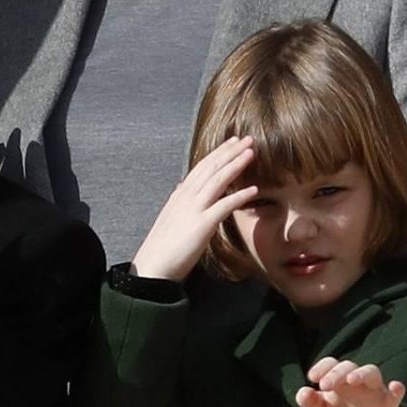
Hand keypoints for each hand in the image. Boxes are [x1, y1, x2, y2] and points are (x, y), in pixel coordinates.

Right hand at [133, 136, 260, 281]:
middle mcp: (186, 196)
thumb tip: (183, 187)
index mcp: (180, 194)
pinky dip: (239, 196)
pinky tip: (254, 189)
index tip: (232, 142)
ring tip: (252, 152)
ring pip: (217, 180)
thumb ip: (179, 200)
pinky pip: (223, 206)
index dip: (218, 153)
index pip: (202, 167)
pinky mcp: (201, 225)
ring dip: (236, 164)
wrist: (152, 267)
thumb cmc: (163, 247)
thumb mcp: (171, 216)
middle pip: (211, 168)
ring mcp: (193, 209)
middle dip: (230, 151)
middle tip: (247, 139)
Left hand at [297, 357, 405, 406]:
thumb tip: (301, 392)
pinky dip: (396, 390)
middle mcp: (356, 379)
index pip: (331, 364)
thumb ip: (311, 402)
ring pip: (371, 372)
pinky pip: (394, 394)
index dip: (322, 367)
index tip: (312, 378)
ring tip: (352, 380)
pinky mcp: (387, 404)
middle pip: (349, 366)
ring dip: (362, 374)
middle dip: (337, 373)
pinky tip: (396, 387)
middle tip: (325, 385)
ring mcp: (373, 390)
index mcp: (338, 378)